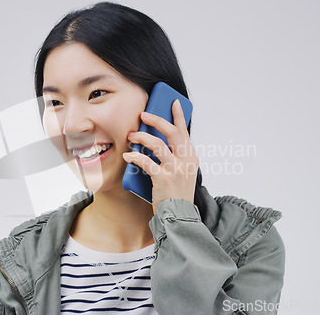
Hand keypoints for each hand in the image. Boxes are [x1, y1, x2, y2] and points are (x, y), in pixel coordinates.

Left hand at [123, 99, 199, 213]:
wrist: (179, 216)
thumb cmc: (176, 195)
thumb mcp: (182, 174)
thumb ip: (175, 158)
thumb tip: (157, 142)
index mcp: (191, 158)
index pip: (185, 132)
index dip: (178, 116)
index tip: (173, 102)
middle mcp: (186, 161)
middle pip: (172, 133)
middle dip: (157, 120)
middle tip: (144, 114)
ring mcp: (175, 169)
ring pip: (157, 144)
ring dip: (142, 137)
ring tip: (132, 135)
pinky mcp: (163, 179)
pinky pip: (146, 162)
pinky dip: (135, 156)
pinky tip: (128, 154)